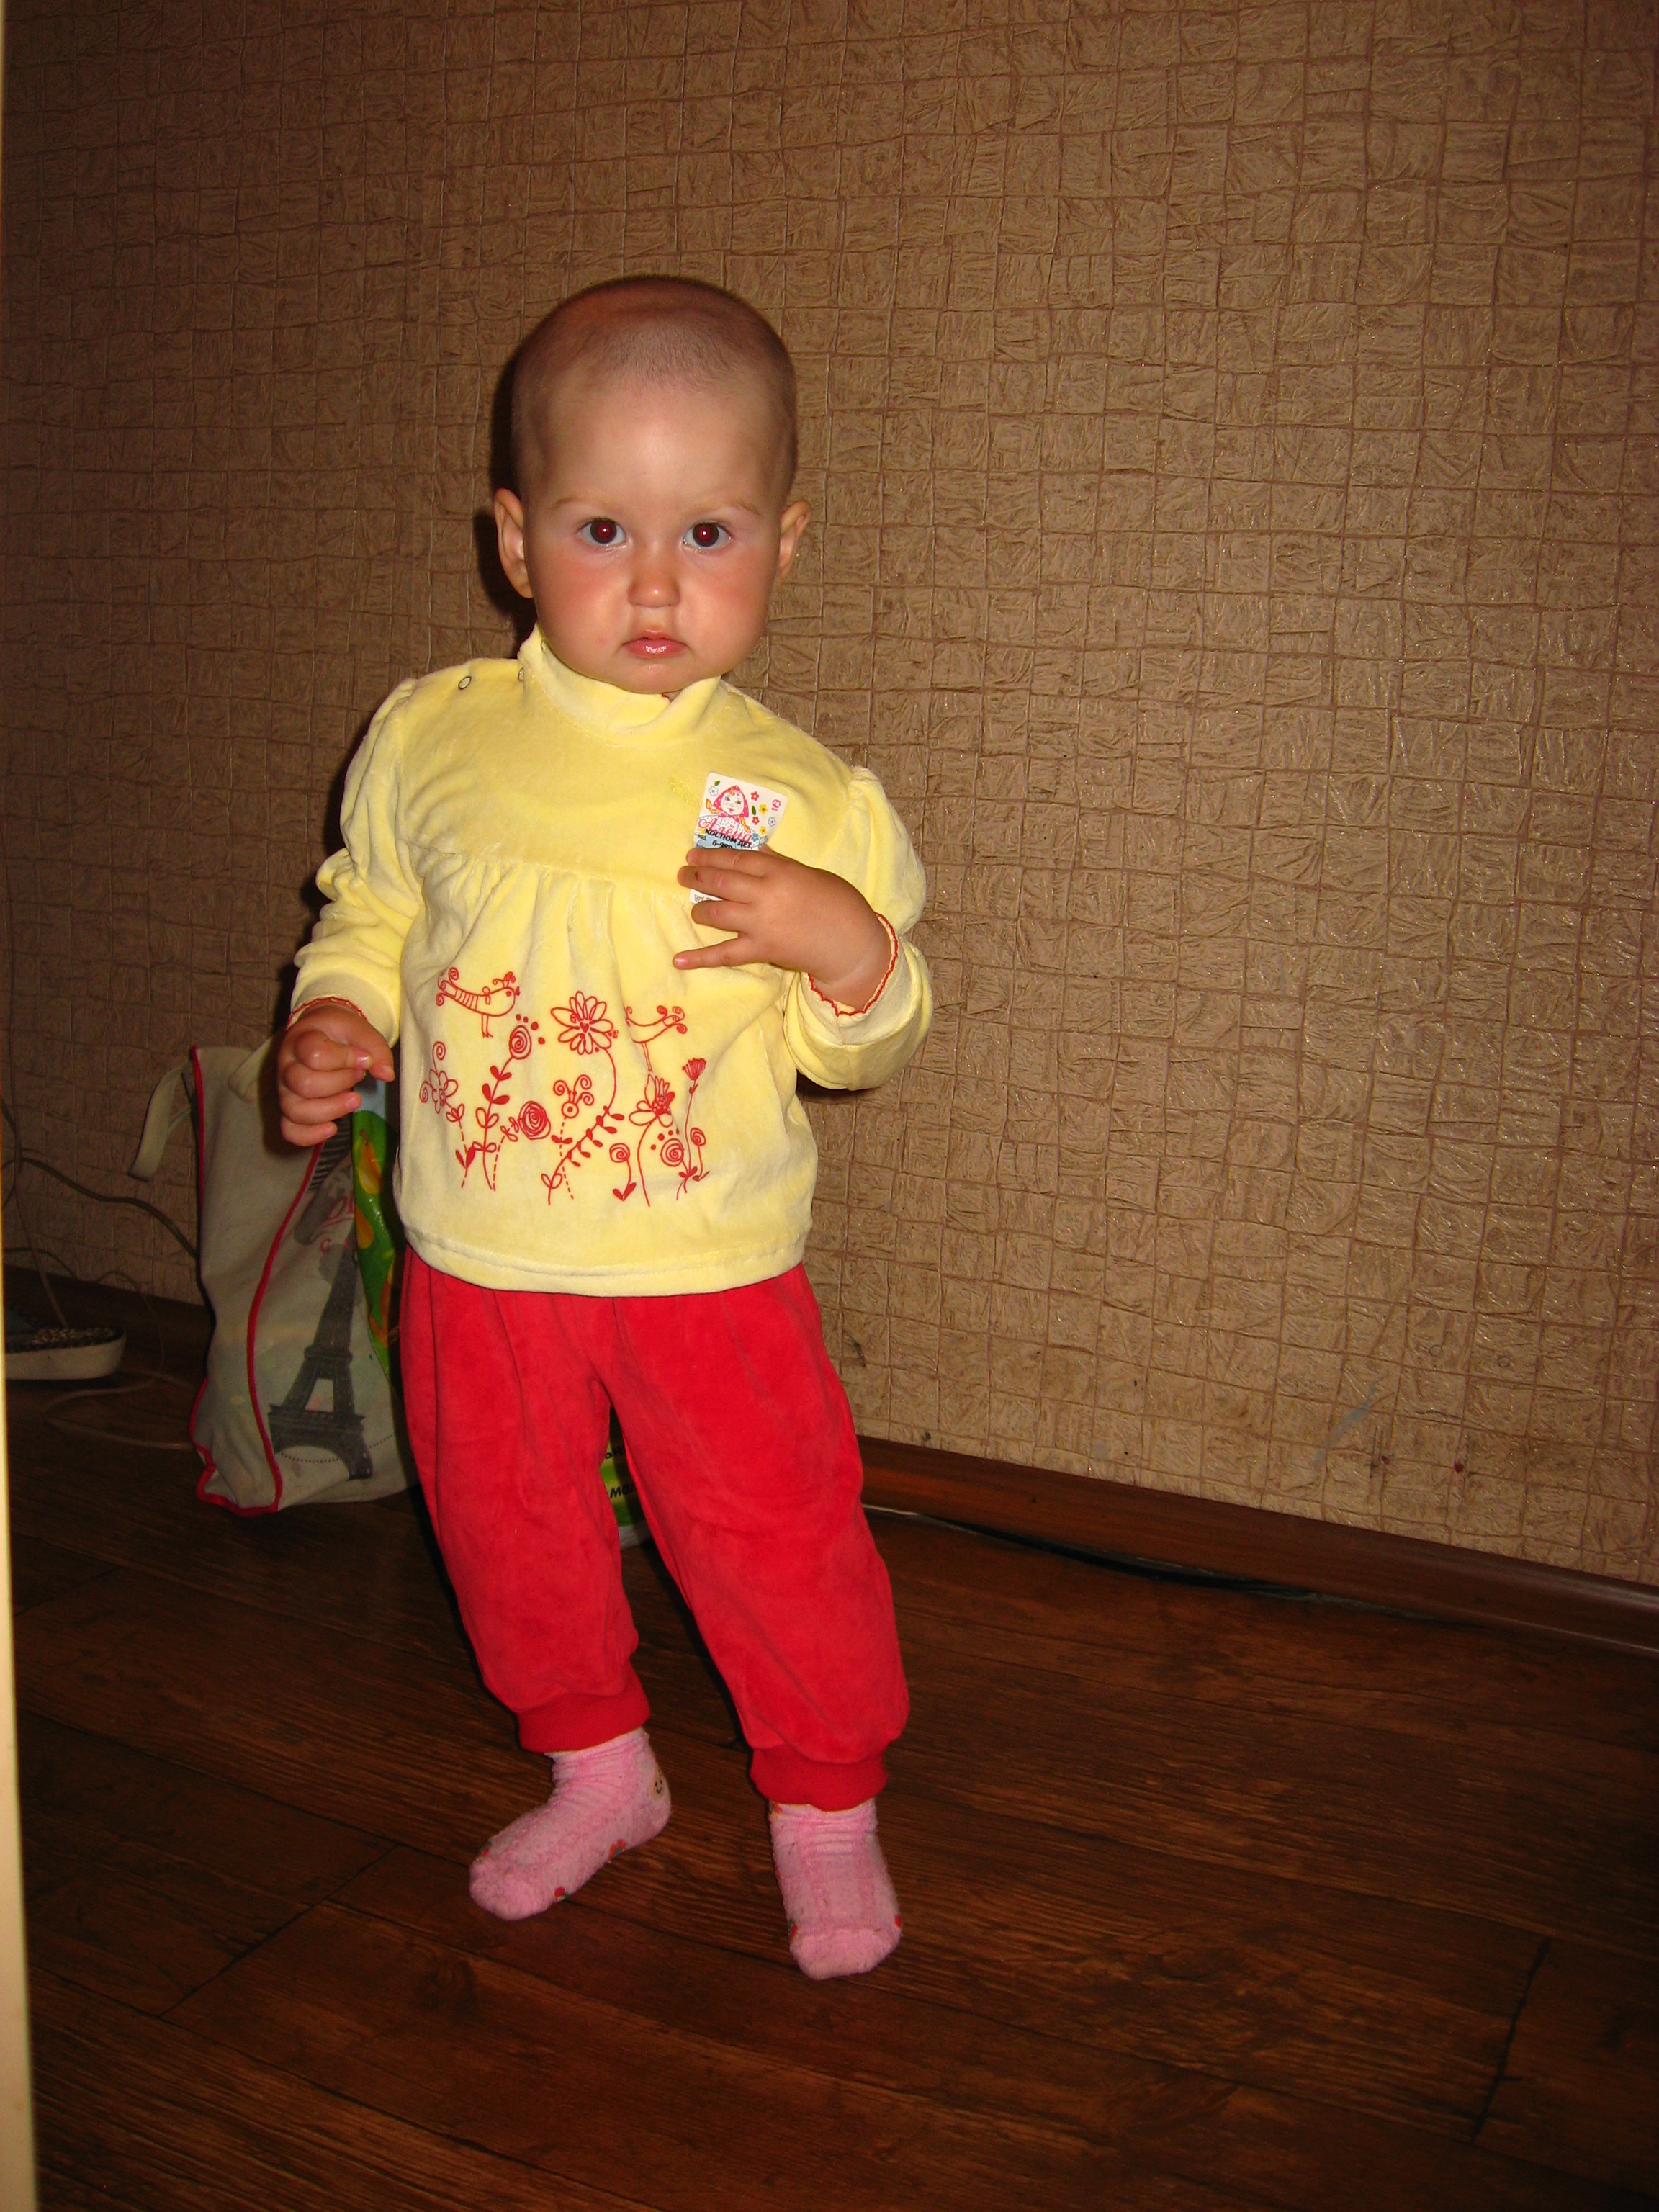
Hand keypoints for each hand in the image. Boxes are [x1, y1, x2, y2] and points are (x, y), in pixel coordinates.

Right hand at [277, 1001, 394, 1145]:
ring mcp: (284, 1091)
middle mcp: (286, 1067)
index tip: (364, 1058)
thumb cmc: (338, 1032)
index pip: (314, 1054)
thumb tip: (386, 1075)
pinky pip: (290, 1131)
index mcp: (300, 1040)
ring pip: (296, 1111)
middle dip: (340, 1083)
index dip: (344, 1059)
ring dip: (331, 1110)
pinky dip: (310, 1135)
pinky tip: (333, 1128)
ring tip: (354, 1099)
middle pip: (305, 1085)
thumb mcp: (359, 1030)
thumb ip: (375, 1048)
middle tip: (359, 1075)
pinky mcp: (289, 1110)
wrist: (321, 1033)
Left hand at [673, 848, 891, 1009]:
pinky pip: (724, 954)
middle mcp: (765, 893)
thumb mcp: (810, 874)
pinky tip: (678, 960)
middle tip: (683, 874)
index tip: (694, 855)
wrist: (851, 942)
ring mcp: (760, 923)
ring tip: (695, 907)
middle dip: (697, 876)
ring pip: (717, 913)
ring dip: (700, 908)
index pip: (736, 859)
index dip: (711, 856)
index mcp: (780, 871)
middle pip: (721, 881)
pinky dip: (700, 958)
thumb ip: (780, 864)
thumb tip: (757, 852)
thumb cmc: (837, 902)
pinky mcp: (761, 950)